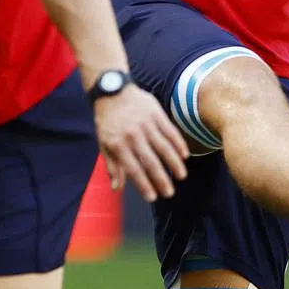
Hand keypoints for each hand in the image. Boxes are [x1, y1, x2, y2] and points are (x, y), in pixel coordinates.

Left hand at [94, 84, 188, 201]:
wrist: (113, 91)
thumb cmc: (107, 121)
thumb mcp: (104, 144)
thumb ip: (112, 166)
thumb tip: (117, 188)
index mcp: (118, 144)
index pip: (133, 169)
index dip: (143, 184)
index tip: (152, 197)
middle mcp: (133, 135)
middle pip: (150, 161)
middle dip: (161, 179)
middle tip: (169, 193)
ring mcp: (146, 124)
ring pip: (163, 147)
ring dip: (173, 163)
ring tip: (181, 176)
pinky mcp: (157, 114)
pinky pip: (170, 131)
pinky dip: (178, 144)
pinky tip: (184, 155)